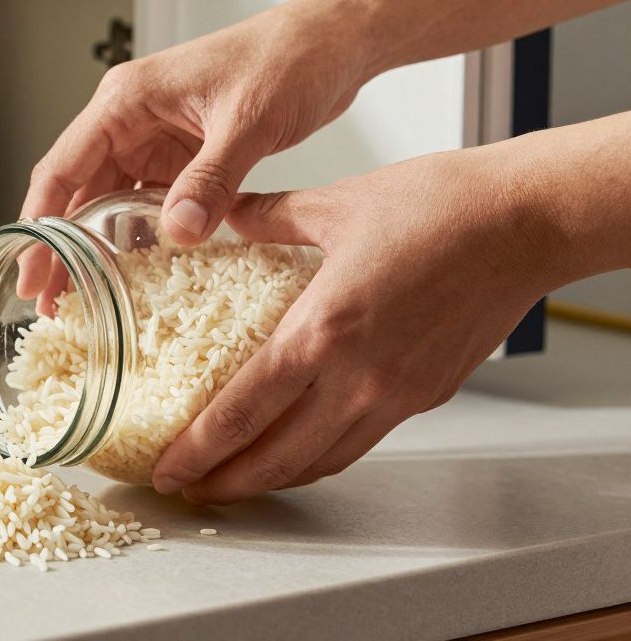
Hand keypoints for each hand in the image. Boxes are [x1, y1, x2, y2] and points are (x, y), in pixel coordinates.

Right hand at [17, 2, 377, 310]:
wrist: (333, 43)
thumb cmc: (288, 58)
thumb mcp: (247, 122)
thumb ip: (211, 178)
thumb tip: (178, 232)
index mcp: (127, 100)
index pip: (62, 165)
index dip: (41, 223)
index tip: (30, 270)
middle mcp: (130, 120)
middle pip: (76, 190)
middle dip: (60, 246)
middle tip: (49, 301)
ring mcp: (154, 139)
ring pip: (107, 200)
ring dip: (93, 246)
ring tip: (81, 298)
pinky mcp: (181, 156)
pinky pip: (146, 202)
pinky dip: (135, 236)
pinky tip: (130, 273)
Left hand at [151, 143, 562, 502]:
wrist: (524, 222)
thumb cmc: (440, 205)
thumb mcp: (334, 204)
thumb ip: (267, 216)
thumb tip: (223, 214)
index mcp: (323, 330)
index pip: (242, 412)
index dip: (198, 451)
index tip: (168, 467)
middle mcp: (358, 377)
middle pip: (276, 457)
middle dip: (224, 483)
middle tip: (187, 489)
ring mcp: (395, 393)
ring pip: (321, 461)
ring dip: (271, 479)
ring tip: (232, 481)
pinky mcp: (425, 395)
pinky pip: (360, 443)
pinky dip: (320, 458)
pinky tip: (297, 450)